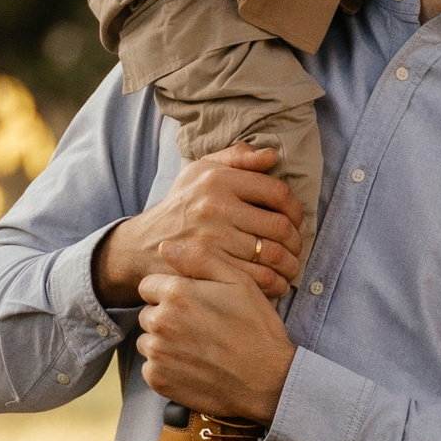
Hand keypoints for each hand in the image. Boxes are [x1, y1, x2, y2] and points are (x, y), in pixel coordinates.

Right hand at [90, 145, 301, 312]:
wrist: (143, 244)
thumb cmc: (180, 205)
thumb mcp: (200, 171)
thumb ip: (237, 158)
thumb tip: (272, 156)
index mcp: (218, 179)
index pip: (277, 192)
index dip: (296, 209)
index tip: (297, 220)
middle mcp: (215, 206)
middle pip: (279, 226)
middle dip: (297, 240)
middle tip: (296, 247)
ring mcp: (212, 239)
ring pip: (272, 254)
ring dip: (290, 264)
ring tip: (290, 266)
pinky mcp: (209, 268)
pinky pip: (257, 278)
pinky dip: (275, 283)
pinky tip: (277, 283)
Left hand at [135, 237, 297, 424]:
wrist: (267, 380)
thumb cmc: (256, 328)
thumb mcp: (239, 282)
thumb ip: (200, 258)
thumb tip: (165, 246)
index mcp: (176, 294)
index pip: (148, 286)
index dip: (170, 292)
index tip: (191, 303)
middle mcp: (161, 322)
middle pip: (147, 314)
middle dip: (166, 317)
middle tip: (198, 327)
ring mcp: (158, 354)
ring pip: (148, 341)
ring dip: (164, 343)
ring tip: (197, 347)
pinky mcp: (159, 380)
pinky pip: (151, 368)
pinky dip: (167, 368)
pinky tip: (193, 366)